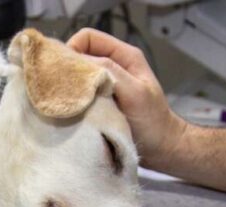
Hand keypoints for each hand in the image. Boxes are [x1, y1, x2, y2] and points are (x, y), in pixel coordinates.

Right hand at [67, 28, 187, 166]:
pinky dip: (74, 100)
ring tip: (68, 101)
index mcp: (124, 56)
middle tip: (62, 89)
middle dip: (68, 69)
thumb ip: (111, 73)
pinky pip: (80, 93)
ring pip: (78, 75)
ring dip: (71, 87)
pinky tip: (73, 110)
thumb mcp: (135, 93)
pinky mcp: (100, 101)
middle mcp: (113, 66)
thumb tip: (79, 63)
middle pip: (79, 55)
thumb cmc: (153, 122)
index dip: (72, 49)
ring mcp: (106, 84)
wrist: (162, 149)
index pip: (87, 37)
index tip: (65, 72)